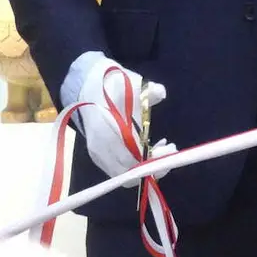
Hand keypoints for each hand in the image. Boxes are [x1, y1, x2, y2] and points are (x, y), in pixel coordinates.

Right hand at [77, 55, 171, 179]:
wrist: (86, 86)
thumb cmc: (112, 85)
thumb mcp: (131, 83)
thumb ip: (147, 90)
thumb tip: (161, 92)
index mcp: (108, 132)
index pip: (132, 160)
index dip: (153, 160)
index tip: (170, 148)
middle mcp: (101, 148)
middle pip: (129, 173)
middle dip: (153, 166)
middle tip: (170, 150)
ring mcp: (97, 154)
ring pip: (124, 173)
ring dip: (145, 166)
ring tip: (161, 148)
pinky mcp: (98, 155)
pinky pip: (118, 168)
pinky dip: (135, 164)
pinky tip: (147, 147)